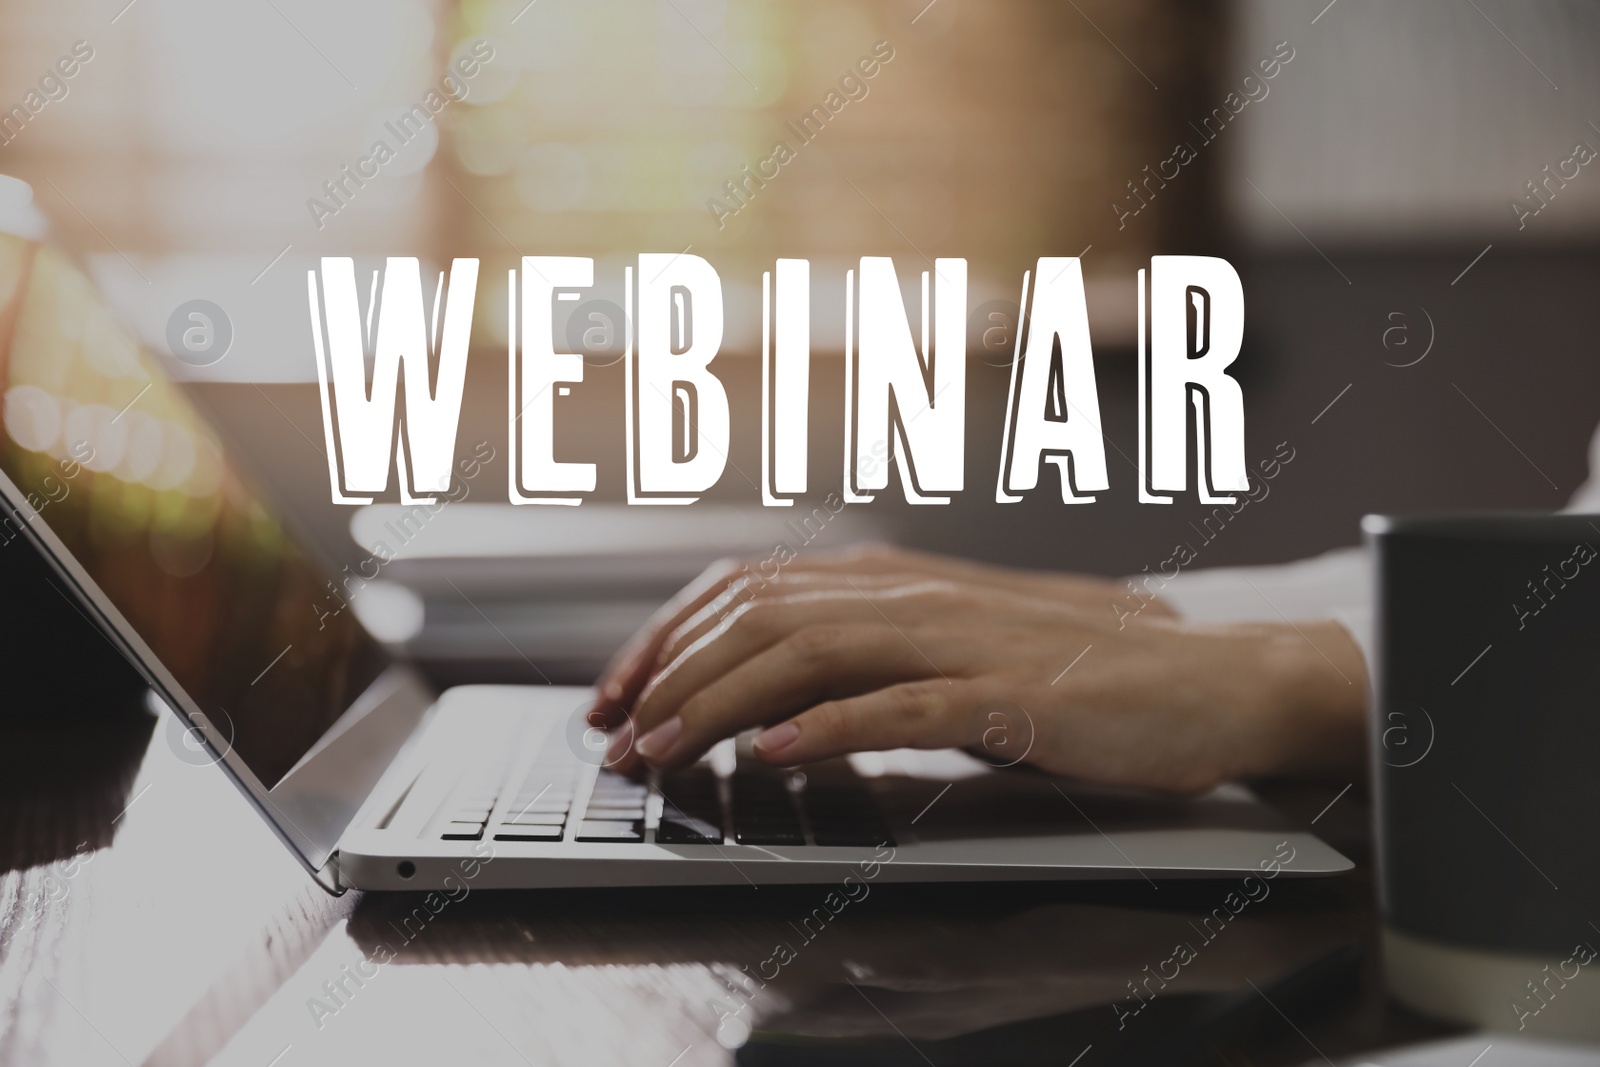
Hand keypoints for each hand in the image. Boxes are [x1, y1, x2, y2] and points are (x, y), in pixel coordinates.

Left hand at [595, 543, 1170, 716]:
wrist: (1205, 678)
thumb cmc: (1076, 670)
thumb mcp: (951, 650)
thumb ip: (869, 657)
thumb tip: (766, 696)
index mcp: (896, 580)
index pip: (749, 588)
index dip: (668, 634)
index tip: (616, 689)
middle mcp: (916, 595)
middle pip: (760, 615)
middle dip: (669, 674)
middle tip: (613, 735)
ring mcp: (963, 641)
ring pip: (809, 653)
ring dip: (720, 703)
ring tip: (662, 749)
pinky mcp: (1011, 695)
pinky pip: (902, 706)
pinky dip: (826, 727)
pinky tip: (772, 754)